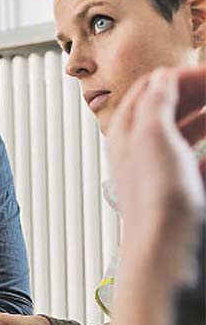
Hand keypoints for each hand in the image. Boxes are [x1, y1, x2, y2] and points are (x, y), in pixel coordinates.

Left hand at [107, 67, 204, 275]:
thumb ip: (156, 102)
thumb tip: (161, 76)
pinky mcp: (180, 188)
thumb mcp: (153, 136)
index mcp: (127, 130)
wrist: (164, 249)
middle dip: (198, 93)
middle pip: (169, 107)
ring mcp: (160, 168)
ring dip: (205, 117)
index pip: (152, 87)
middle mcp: (139, 147)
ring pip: (185, 131)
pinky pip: (197, 159)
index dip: (183, 75)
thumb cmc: (156, 194)